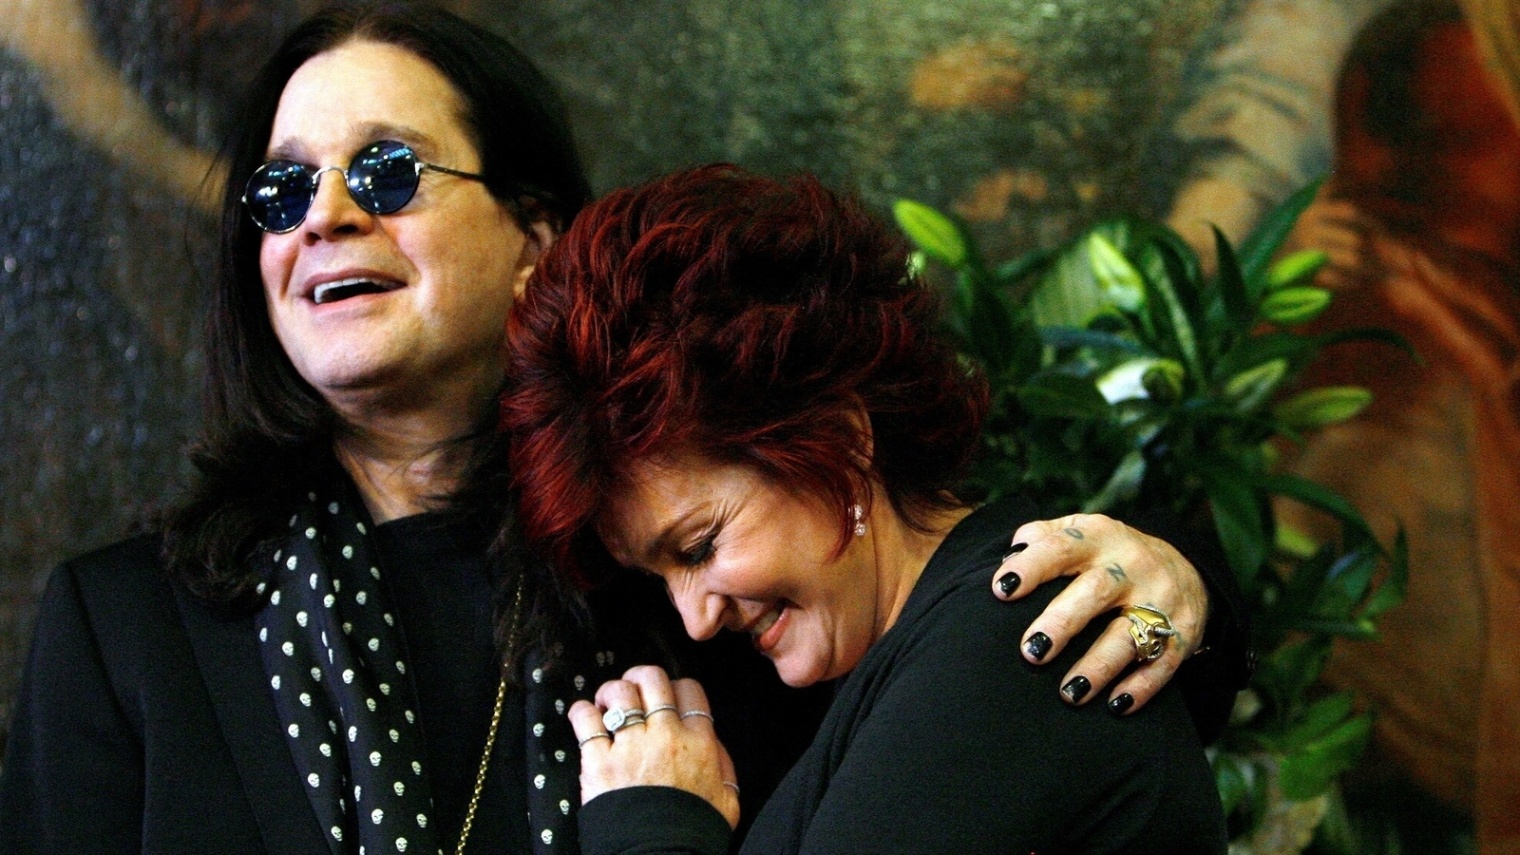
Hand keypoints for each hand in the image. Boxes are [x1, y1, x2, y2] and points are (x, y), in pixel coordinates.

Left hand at [568, 665, 739, 828]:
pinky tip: (582, 716)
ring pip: (619, 693)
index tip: (668, 695)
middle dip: (641, 677)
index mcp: (698, 743)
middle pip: (652, 680)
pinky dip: (580, 713)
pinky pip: (585, 721)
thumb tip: (712, 743)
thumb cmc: (693, 832)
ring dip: (611, 692)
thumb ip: (723, 765)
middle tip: (634, 687)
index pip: (689, 690)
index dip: (677, 686)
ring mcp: (630, 747)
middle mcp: (665, 736)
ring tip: (606, 703)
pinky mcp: (599, 762)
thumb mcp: (728, 798)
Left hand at [989, 514, 1208, 713]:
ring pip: (1129, 634)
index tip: (1001, 590)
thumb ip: (1041, 539)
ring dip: (1098, 666)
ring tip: (1069, 693)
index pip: (1061, 546)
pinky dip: (1141, 686)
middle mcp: (1132, 565)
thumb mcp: (1080, 533)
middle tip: (1032, 652)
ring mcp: (1161, 598)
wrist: (1183, 569)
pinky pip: (1163, 662)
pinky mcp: (1183, 632)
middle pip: (1096, 591)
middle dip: (1062, 622)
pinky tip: (1115, 705)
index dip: (1031, 566)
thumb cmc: (1107, 557)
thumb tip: (1006, 562)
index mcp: (1098, 537)